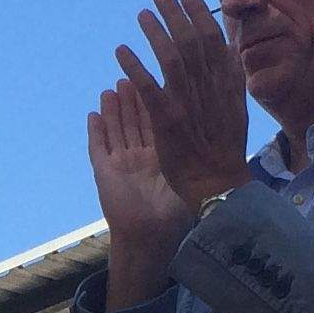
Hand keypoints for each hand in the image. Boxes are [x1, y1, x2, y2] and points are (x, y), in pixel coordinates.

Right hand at [89, 78, 190, 309]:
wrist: (151, 236)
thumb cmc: (174, 212)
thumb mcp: (191, 178)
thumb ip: (200, 153)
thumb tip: (220, 129)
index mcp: (163, 157)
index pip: (161, 123)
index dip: (160, 101)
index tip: (162, 81)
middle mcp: (142, 158)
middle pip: (136, 122)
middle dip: (133, 99)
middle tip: (133, 76)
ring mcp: (122, 164)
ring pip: (117, 129)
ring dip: (113, 109)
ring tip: (112, 88)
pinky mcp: (105, 173)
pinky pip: (98, 147)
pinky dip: (96, 130)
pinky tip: (93, 113)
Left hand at [119, 0, 252, 214]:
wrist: (218, 183)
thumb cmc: (224, 146)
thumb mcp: (236, 104)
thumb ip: (231, 73)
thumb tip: (229, 42)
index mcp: (226, 83)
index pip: (212, 37)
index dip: (197, 12)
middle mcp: (209, 88)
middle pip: (191, 41)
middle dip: (175, 13)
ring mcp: (188, 103)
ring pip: (171, 59)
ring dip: (155, 33)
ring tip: (141, 14)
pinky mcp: (167, 120)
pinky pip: (148, 88)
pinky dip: (134, 67)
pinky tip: (121, 50)